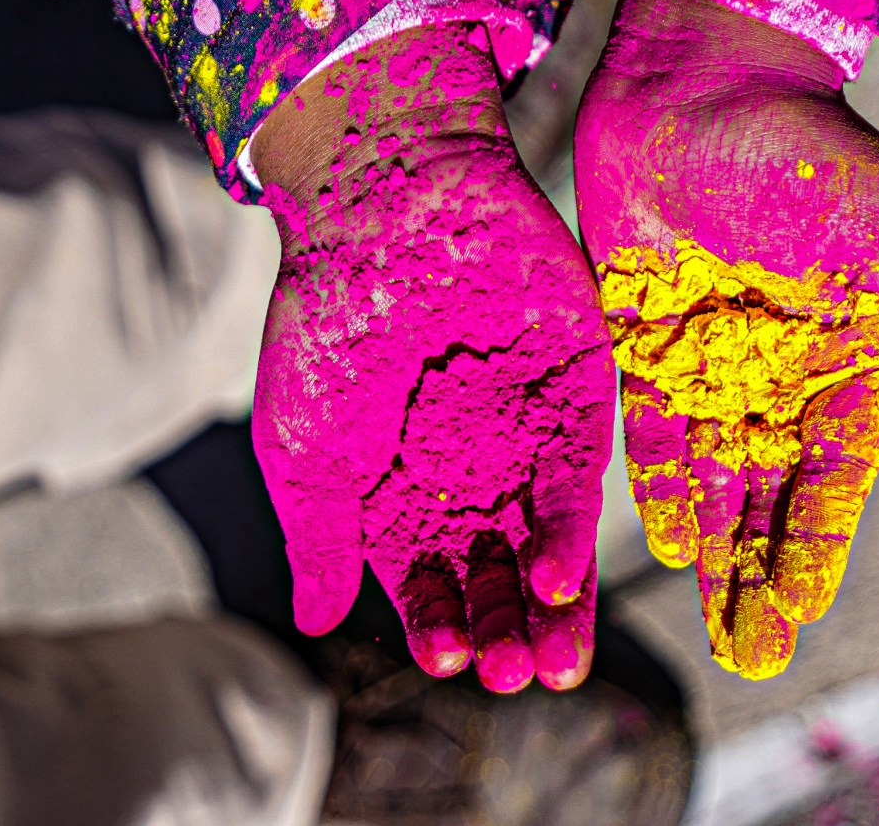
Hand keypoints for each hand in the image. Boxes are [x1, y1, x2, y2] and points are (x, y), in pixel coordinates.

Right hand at [251, 23, 614, 692]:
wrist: (387, 202)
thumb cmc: (327, 319)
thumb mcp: (300, 440)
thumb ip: (317, 532)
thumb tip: (314, 620)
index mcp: (401, 486)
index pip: (427, 580)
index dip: (437, 623)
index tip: (446, 657)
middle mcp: (468, 468)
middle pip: (496, 570)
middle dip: (506, 627)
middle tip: (516, 676)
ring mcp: (524, 431)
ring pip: (544, 538)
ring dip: (551, 603)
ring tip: (551, 661)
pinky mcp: (574, 391)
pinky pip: (578, 473)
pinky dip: (569, 527)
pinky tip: (559, 577)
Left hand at [574, 0, 878, 678]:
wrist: (697, 81)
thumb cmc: (799, 143)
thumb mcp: (875, 226)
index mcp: (840, 354)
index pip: (832, 473)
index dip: (815, 544)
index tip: (797, 614)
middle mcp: (773, 371)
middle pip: (769, 491)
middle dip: (760, 569)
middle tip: (749, 652)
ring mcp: (705, 359)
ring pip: (710, 473)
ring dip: (710, 544)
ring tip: (708, 616)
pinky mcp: (642, 338)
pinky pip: (648, 425)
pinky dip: (656, 479)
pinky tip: (659, 534)